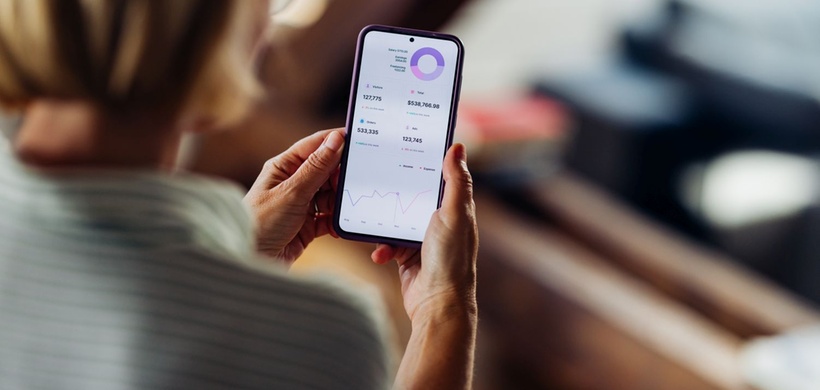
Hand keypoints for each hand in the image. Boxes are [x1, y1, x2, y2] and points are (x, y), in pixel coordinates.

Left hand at [244, 128, 343, 264]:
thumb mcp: (292, 192)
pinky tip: (341, 225)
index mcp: (284, 167)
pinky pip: (329, 217)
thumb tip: (335, 140)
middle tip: (355, 182)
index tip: (360, 139)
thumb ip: (316, 167)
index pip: (315, 145)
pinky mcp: (307, 225)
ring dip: (340, 201)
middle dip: (341, 176)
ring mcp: (301, 205)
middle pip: (326, 171)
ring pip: (331, 195)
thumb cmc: (260, 223)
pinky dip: (336, 221)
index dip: (336, 141)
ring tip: (346, 206)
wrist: (251, 261)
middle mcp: (293, 183)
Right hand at [371, 143, 477, 320]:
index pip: (440, 177)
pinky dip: (382, 247)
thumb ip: (455, 181)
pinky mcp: (408, 256)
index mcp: (455, 208)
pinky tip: (380, 254)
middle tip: (377, 182)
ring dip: (384, 226)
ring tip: (377, 230)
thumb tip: (457, 146)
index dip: (425, 162)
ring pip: (395, 219)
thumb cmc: (451, 259)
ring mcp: (422, 239)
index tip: (404, 147)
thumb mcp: (454, 213)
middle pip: (413, 196)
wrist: (437, 304)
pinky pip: (388, 242)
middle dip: (395, 192)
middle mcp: (440, 221)